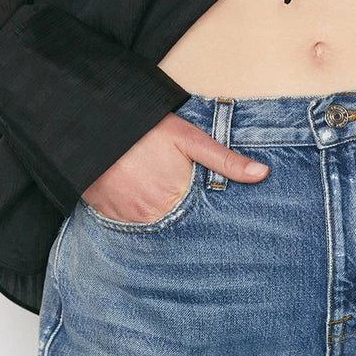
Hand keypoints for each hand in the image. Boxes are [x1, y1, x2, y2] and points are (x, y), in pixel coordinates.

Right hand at [81, 112, 268, 222]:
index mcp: (173, 201)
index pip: (196, 226)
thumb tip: (262, 174)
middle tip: (183, 217)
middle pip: (173, 230)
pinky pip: (125, 225)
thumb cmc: (144, 129)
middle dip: (180, 225)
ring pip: (149, 229)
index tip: (211, 230)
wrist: (92, 124)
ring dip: (157, 222)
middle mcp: (149, 215)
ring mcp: (126, 218)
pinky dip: (134, 218)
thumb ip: (225, 160)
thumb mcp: (189, 138)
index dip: (203, 226)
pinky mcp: (106, 214)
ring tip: (159, 207)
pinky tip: (139, 204)